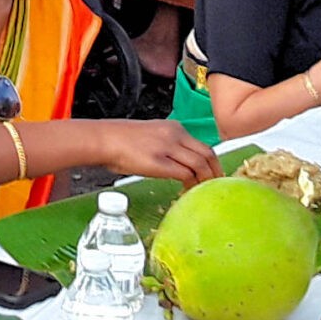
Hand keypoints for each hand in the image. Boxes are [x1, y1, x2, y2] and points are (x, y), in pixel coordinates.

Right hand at [96, 119, 221, 184]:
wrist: (104, 139)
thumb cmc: (120, 139)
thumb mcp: (151, 135)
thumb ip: (168, 145)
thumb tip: (179, 163)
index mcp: (173, 127)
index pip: (203, 145)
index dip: (212, 163)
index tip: (214, 174)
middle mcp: (174, 135)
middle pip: (207, 154)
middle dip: (215, 172)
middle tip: (216, 186)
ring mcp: (168, 148)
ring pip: (199, 165)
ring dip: (205, 180)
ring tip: (203, 191)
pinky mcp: (159, 163)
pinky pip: (184, 174)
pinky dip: (191, 184)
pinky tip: (187, 191)